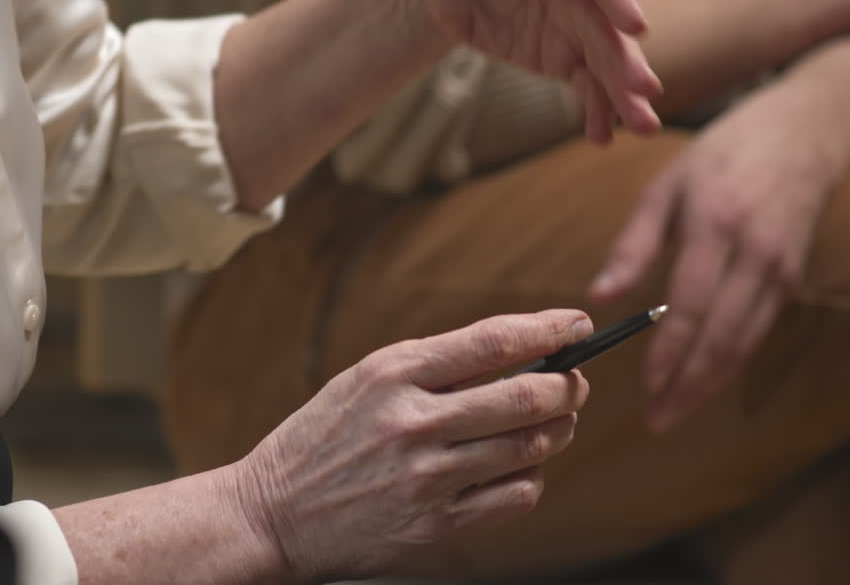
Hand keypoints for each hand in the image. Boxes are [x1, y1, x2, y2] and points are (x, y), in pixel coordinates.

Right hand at [236, 310, 591, 581]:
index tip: (577, 325)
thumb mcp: (364, 379)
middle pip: (526, 397)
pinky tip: (520, 466)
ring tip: (555, 421)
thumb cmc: (323, 439)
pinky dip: (532, 476)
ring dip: (558, 430)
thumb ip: (435, 365)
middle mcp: (413, 423)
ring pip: (530, 447)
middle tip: (574, 381)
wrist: (271, 515)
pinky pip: (515, 497)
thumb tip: (519, 350)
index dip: (548, 329)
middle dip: (568, 385)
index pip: (492, 341)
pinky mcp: (436, 525)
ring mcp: (427, 478)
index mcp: (393, 374)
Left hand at [408, 0, 661, 142]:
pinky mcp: (557, 55)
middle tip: (647, 92)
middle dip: (626, 60)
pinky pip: (581, 85)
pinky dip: (592, 111)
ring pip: (603, 61)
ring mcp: (570, 24)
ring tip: (643, 127)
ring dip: (622, 95)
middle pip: (606, 26)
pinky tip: (601, 138)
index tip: (636, 26)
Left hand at [590, 87, 849, 432]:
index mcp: (717, 225)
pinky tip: (704, 380)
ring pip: (745, 342)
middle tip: (658, 421)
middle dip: (690, 385)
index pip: (692, 304)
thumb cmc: (723, 153)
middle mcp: (755, 253)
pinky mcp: (793, 277)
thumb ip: (633, 243)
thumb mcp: (668, 184)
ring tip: (675, 412)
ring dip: (711, 384)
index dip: (671, 351)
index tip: (647, 386)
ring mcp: (780, 268)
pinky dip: (732, 361)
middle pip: (723, 336)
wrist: (807, 131)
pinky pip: (759, 329)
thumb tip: (599, 297)